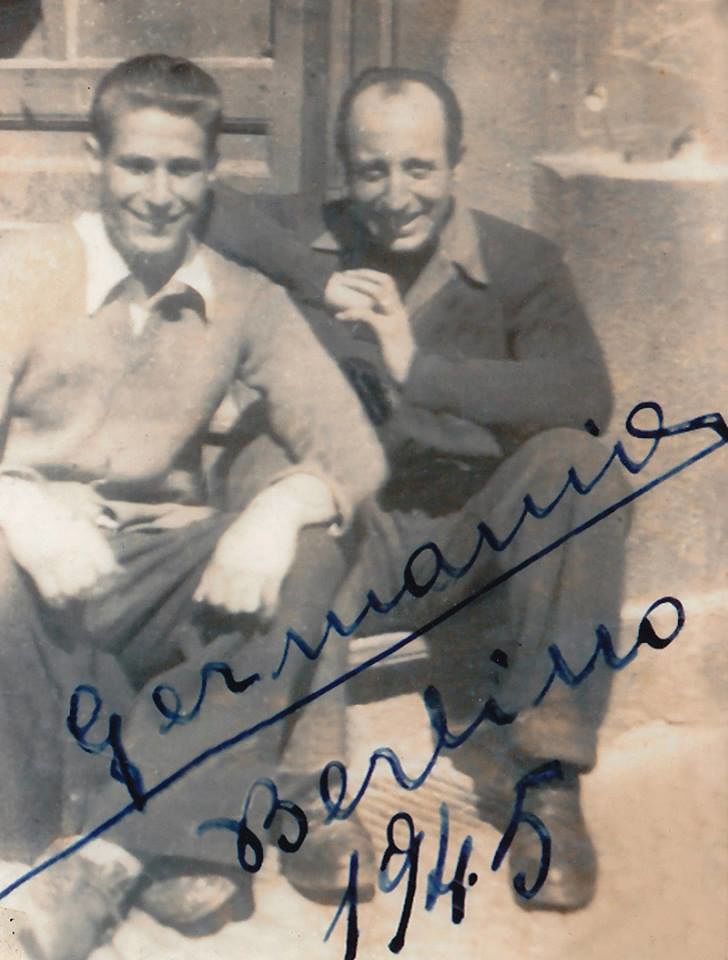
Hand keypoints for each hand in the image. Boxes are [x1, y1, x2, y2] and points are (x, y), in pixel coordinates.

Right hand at [0, 479, 120, 605]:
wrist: (24, 505)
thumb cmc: (56, 513)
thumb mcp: (83, 521)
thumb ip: (99, 544)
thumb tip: (119, 571)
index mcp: (88, 536)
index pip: (107, 567)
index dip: (109, 578)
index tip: (106, 581)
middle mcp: (74, 548)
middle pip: (90, 581)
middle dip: (92, 589)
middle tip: (89, 590)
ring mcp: (55, 558)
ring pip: (72, 589)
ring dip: (75, 594)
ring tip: (74, 592)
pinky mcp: (36, 566)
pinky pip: (51, 592)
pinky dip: (57, 599)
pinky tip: (60, 598)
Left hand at [194, 481, 313, 617]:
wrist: (274, 512)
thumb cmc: (247, 530)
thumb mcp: (224, 548)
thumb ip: (210, 574)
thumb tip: (197, 599)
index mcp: (221, 562)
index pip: (213, 597)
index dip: (218, 603)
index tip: (225, 600)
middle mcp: (236, 568)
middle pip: (230, 605)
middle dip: (235, 608)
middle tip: (241, 603)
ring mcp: (256, 571)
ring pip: (248, 605)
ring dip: (250, 608)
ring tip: (254, 605)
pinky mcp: (275, 573)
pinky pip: (269, 600)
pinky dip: (268, 610)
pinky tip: (267, 610)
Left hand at [326, 269, 414, 382]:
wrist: (412, 370)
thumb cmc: (398, 354)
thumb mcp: (387, 333)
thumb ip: (376, 323)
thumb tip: (358, 319)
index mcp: (398, 308)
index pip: (388, 281)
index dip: (370, 274)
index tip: (354, 273)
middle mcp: (398, 310)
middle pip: (383, 282)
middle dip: (362, 275)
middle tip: (344, 275)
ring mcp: (394, 318)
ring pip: (377, 293)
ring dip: (358, 286)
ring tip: (342, 285)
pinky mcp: (387, 330)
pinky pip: (367, 316)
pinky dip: (352, 313)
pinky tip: (339, 316)